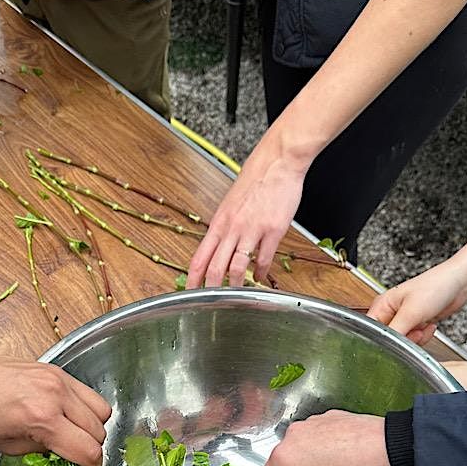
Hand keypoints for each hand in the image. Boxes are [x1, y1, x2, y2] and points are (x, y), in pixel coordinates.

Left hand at [0, 346, 111, 465]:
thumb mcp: (8, 446)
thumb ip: (43, 454)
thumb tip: (66, 461)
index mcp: (42, 419)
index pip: (88, 450)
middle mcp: (56, 396)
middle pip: (98, 430)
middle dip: (91, 447)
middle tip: (76, 454)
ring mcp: (59, 380)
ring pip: (101, 410)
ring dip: (93, 426)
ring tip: (74, 433)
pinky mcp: (56, 371)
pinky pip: (87, 393)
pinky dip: (85, 408)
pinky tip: (68, 415)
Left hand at [187, 127, 307, 286]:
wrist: (277, 161)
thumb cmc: (255, 180)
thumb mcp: (230, 204)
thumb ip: (224, 228)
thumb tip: (218, 249)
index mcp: (219, 222)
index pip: (199, 256)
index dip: (192, 278)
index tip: (189, 292)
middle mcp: (232, 228)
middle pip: (215, 267)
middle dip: (211, 289)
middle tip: (211, 304)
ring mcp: (252, 230)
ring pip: (238, 267)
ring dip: (236, 285)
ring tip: (237, 295)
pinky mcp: (273, 230)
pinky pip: (263, 259)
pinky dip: (261, 273)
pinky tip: (260, 277)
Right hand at [366, 262, 466, 344]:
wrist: (459, 284)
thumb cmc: (435, 286)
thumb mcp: (411, 312)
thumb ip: (395, 332)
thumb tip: (384, 347)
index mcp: (382, 305)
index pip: (370, 330)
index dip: (381, 339)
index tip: (396, 340)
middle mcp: (391, 312)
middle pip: (388, 338)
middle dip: (404, 338)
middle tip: (414, 329)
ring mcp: (404, 318)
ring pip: (402, 341)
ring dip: (416, 338)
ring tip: (423, 325)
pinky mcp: (416, 323)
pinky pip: (414, 339)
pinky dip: (423, 336)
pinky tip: (428, 325)